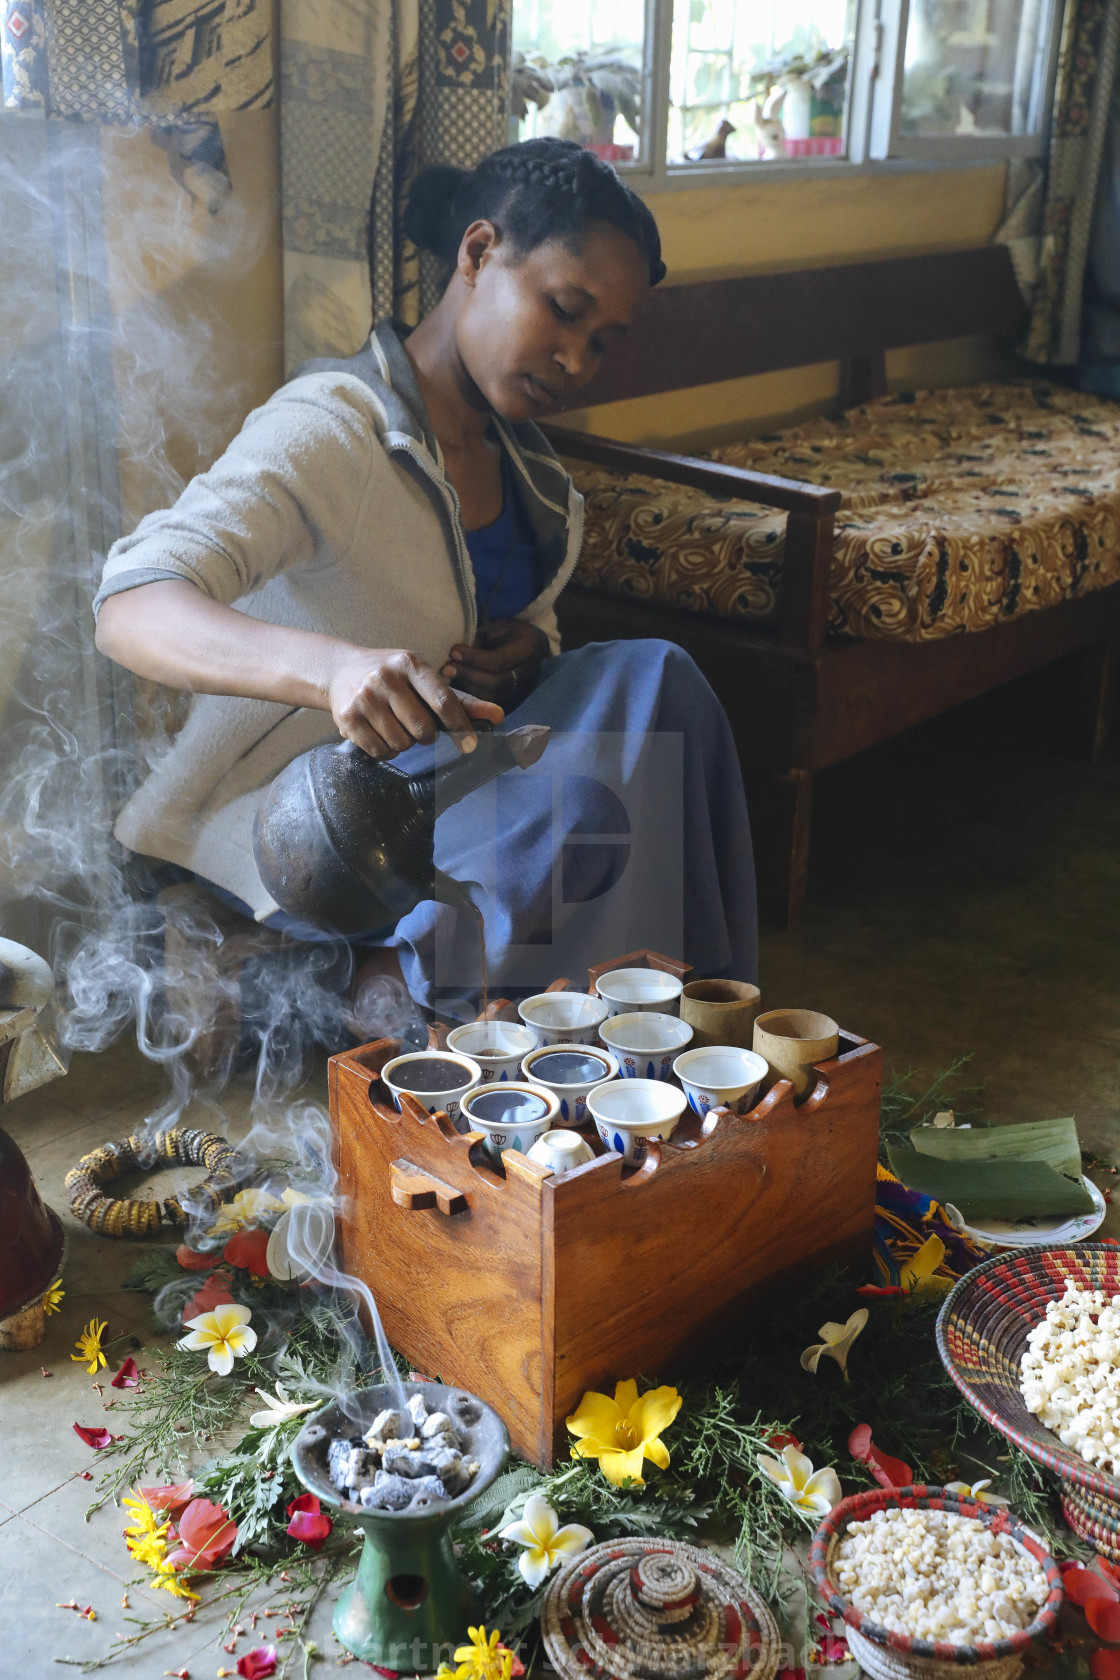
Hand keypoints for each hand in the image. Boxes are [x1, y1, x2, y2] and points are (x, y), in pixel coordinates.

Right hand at [328, 646, 503, 758]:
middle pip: (423, 729)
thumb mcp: (424, 678)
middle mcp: (386, 677)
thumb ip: (461, 700)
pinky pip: (380, 751)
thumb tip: (498, 716)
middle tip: (417, 726)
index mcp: (411, 664)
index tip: (469, 745)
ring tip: (395, 725)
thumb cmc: (392, 676)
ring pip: (401, 744)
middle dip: (425, 736)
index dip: (459, 726)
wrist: (340, 670)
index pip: (443, 700)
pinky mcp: (347, 718)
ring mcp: (364, 698)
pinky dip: (386, 750)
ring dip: (404, 743)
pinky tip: (380, 733)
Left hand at [441, 620, 549, 701]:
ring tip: (451, 675)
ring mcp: (523, 690)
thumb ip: (480, 640)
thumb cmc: (511, 634)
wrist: (534, 647)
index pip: (498, 661)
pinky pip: (492, 703)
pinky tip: (461, 684)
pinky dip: (474, 694)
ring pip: (492, 696)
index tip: (453, 652)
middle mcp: (528, 674)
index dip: (473, 658)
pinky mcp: (516, 700)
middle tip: (446, 668)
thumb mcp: (496, 628)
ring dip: (468, 686)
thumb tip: (457, 656)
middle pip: (495, 683)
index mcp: (526, 650)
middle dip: (467, 675)